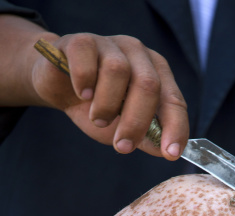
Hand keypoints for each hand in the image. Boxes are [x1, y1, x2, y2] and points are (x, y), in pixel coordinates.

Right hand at [31, 33, 188, 157]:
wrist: (59, 87)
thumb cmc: (97, 106)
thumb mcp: (124, 126)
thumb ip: (147, 137)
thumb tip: (165, 152)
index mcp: (156, 73)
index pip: (174, 100)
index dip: (175, 128)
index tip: (170, 154)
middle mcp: (138, 54)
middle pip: (148, 85)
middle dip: (136, 122)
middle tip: (122, 147)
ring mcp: (110, 44)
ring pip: (118, 72)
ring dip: (107, 106)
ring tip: (98, 119)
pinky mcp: (81, 42)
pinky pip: (87, 63)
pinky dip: (84, 84)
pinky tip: (82, 95)